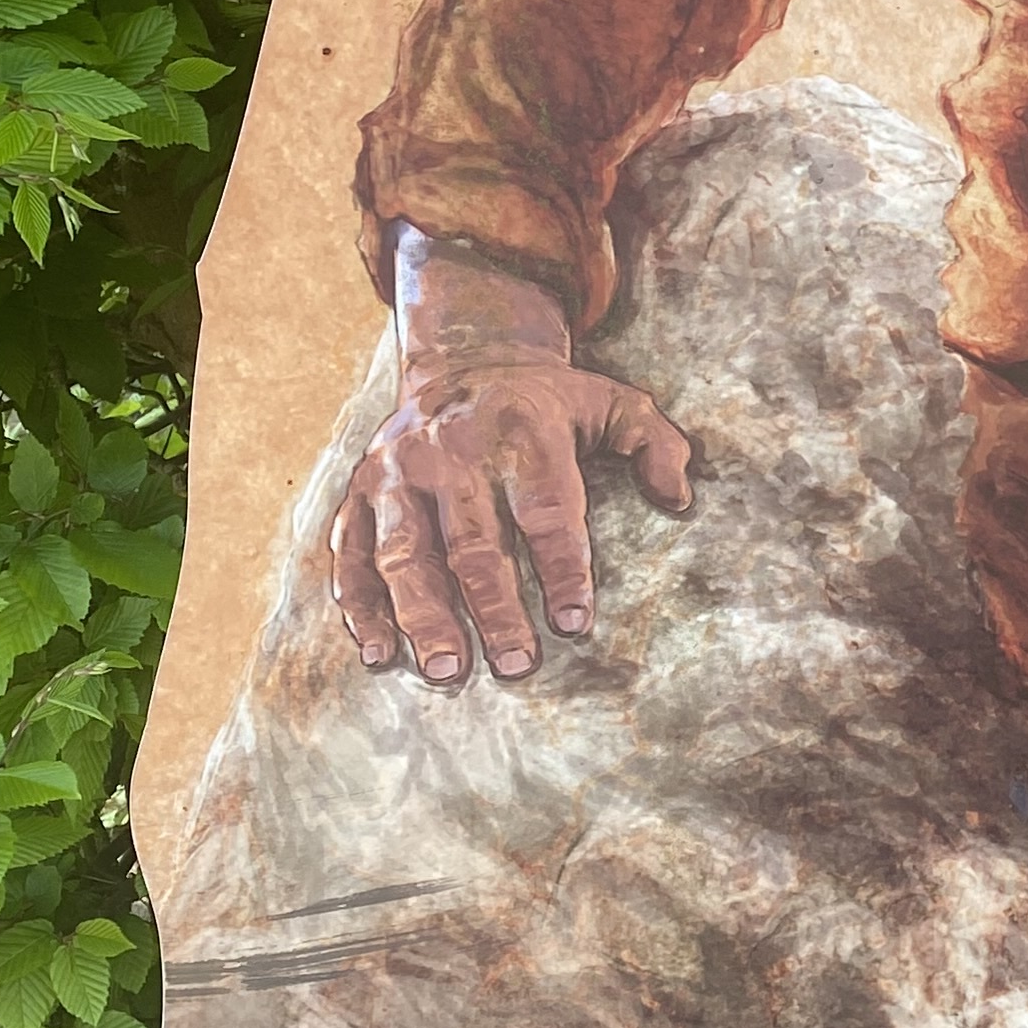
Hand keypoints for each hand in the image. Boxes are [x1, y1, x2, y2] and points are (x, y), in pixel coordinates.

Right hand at [329, 232, 691, 684]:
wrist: (462, 360)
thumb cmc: (547, 404)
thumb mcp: (610, 402)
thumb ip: (653, 442)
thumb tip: (678, 497)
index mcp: (520, 432)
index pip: (545, 509)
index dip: (562, 568)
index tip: (575, 623)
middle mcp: (450, 452)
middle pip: (471, 542)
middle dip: (494, 609)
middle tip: (516, 665)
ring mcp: (395, 474)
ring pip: (403, 552)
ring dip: (422, 615)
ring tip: (447, 668)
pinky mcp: (359, 492)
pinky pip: (349, 553)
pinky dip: (358, 605)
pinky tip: (378, 651)